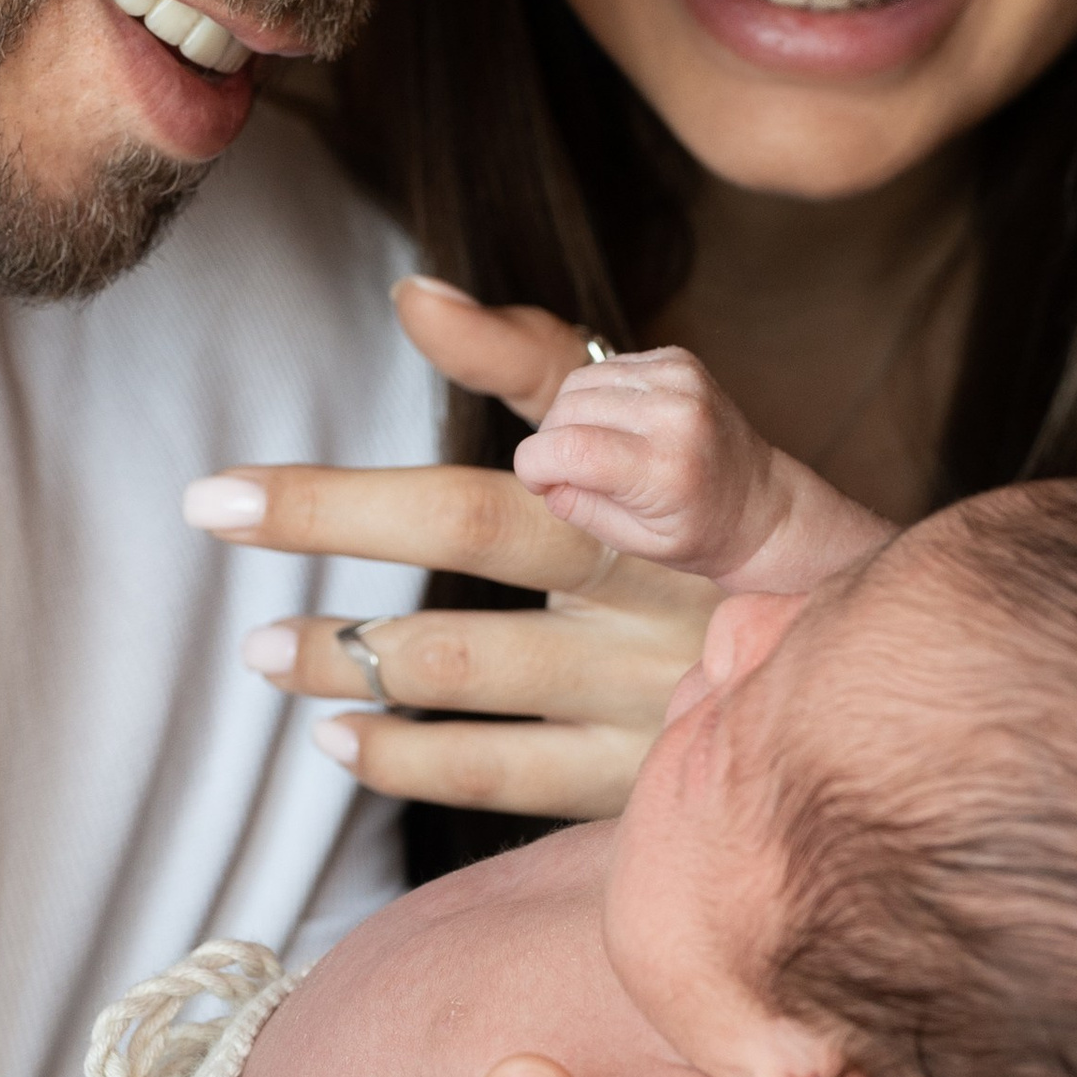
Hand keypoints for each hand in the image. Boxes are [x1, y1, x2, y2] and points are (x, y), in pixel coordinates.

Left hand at [187, 282, 714, 820]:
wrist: (861, 661)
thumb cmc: (725, 520)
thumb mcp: (665, 420)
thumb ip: (537, 359)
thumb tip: (412, 293)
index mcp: (644, 494)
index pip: (475, 487)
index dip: (345, 492)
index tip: (227, 489)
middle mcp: (648, 588)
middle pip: (465, 555)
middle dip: (328, 526)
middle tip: (215, 517)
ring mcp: (646, 692)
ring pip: (465, 675)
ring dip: (344, 658)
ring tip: (264, 648)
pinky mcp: (640, 782)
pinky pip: (497, 780)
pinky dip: (403, 758)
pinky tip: (338, 739)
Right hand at [514, 345, 889, 595]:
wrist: (762, 505)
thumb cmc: (702, 533)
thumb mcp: (637, 543)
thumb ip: (581, 509)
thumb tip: (543, 476)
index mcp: (666, 468)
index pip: (568, 449)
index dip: (535, 466)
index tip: (540, 483)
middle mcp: (676, 413)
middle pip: (567, 410)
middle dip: (552, 444)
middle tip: (571, 475)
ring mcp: (680, 379)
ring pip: (579, 383)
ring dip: (571, 417)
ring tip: (597, 452)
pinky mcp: (677, 360)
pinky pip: (606, 368)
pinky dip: (598, 397)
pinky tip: (619, 426)